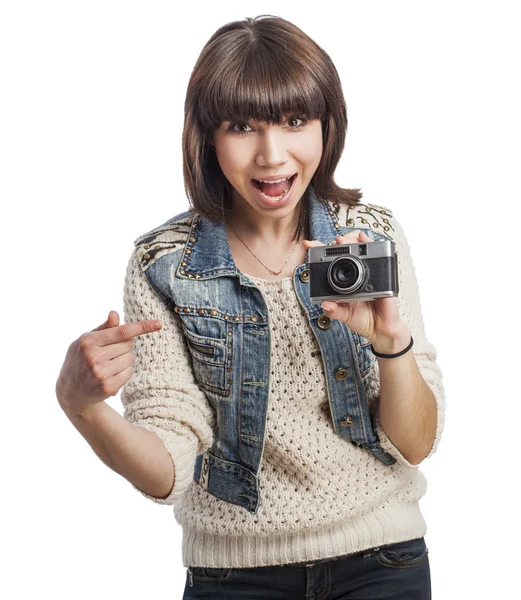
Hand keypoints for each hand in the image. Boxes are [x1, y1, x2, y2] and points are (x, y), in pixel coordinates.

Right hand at [56, 311, 161, 416]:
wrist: (71, 391)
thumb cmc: (81, 359)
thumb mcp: (87, 341)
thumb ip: (104, 328)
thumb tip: (115, 314)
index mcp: (88, 341)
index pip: (122, 331)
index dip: (142, 327)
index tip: (159, 324)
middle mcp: (93, 357)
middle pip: (128, 345)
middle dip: (122, 347)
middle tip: (108, 354)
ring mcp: (100, 373)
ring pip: (130, 359)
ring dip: (124, 360)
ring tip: (108, 366)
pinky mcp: (108, 387)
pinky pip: (129, 372)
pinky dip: (124, 372)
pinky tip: (110, 375)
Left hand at [302, 231, 407, 345]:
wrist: (381, 329)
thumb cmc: (362, 319)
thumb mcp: (344, 316)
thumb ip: (334, 311)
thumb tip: (325, 305)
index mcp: (345, 281)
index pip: (332, 262)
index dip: (321, 251)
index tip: (309, 245)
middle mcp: (357, 274)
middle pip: (347, 249)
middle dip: (340, 241)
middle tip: (333, 241)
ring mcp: (370, 272)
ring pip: (362, 247)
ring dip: (352, 239)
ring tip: (343, 239)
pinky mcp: (382, 274)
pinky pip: (378, 256)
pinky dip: (371, 245)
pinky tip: (363, 239)